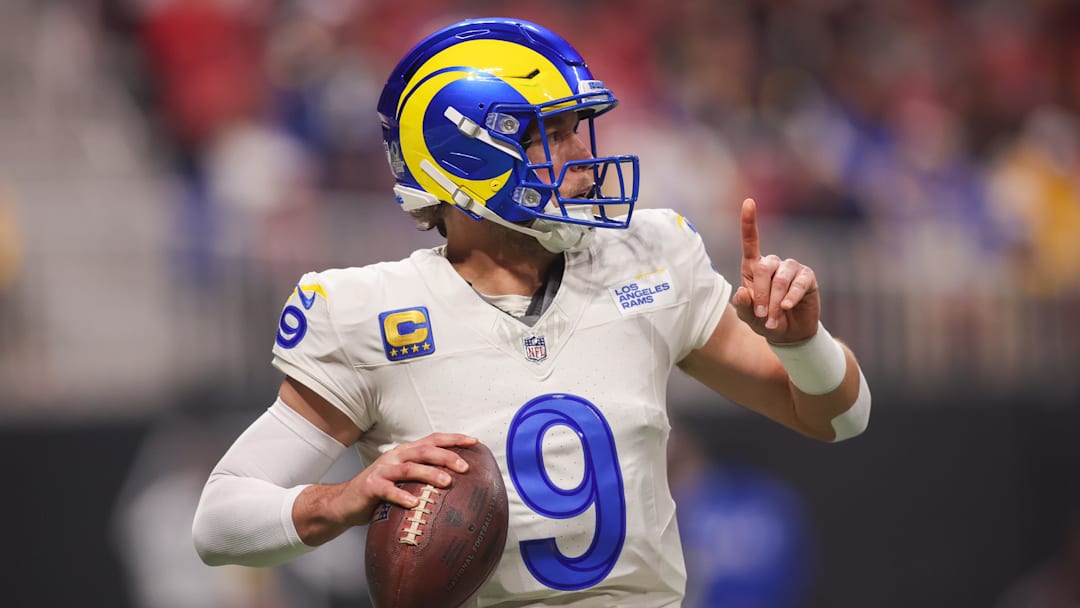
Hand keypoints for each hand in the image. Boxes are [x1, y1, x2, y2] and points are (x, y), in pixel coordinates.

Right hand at [338, 433, 476, 525]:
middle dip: (446, 456)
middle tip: (465, 467)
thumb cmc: (381, 492)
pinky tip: (414, 504)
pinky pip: (388, 490)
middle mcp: (396, 456)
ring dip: (429, 473)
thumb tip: (459, 485)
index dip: (454, 439)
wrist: (345, 502)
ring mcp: (382, 470)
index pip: (433, 440)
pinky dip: (401, 496)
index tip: (474, 442)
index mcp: (407, 452)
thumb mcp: (405, 481)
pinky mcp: (371, 486)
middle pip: (424, 450)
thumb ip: (425, 478)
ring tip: (446, 482)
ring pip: (409, 467)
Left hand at [732, 198, 820, 343]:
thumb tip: (742, 292)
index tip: (749, 202)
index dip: (749, 222)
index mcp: (753, 268)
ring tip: (773, 319)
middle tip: (762, 316)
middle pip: (764, 268)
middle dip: (760, 294)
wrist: (790, 334)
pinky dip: (790, 298)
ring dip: (775, 301)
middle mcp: (773, 264)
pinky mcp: (807, 277)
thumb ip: (743, 306)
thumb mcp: (749, 317)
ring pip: (780, 279)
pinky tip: (787, 308)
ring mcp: (791, 269)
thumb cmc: (765, 320)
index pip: (751, 241)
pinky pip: (798, 284)